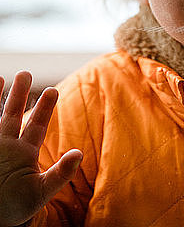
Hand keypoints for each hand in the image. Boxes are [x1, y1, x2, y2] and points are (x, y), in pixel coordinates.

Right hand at [0, 72, 82, 226]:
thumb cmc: (16, 208)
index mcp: (25, 153)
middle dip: (19, 94)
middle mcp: (8, 146)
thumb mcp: (40, 192)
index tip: (52, 90)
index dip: (44, 108)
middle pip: (13, 114)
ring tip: (3, 76)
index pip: (36, 125)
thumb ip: (60, 174)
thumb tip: (79, 154)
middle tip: (26, 73)